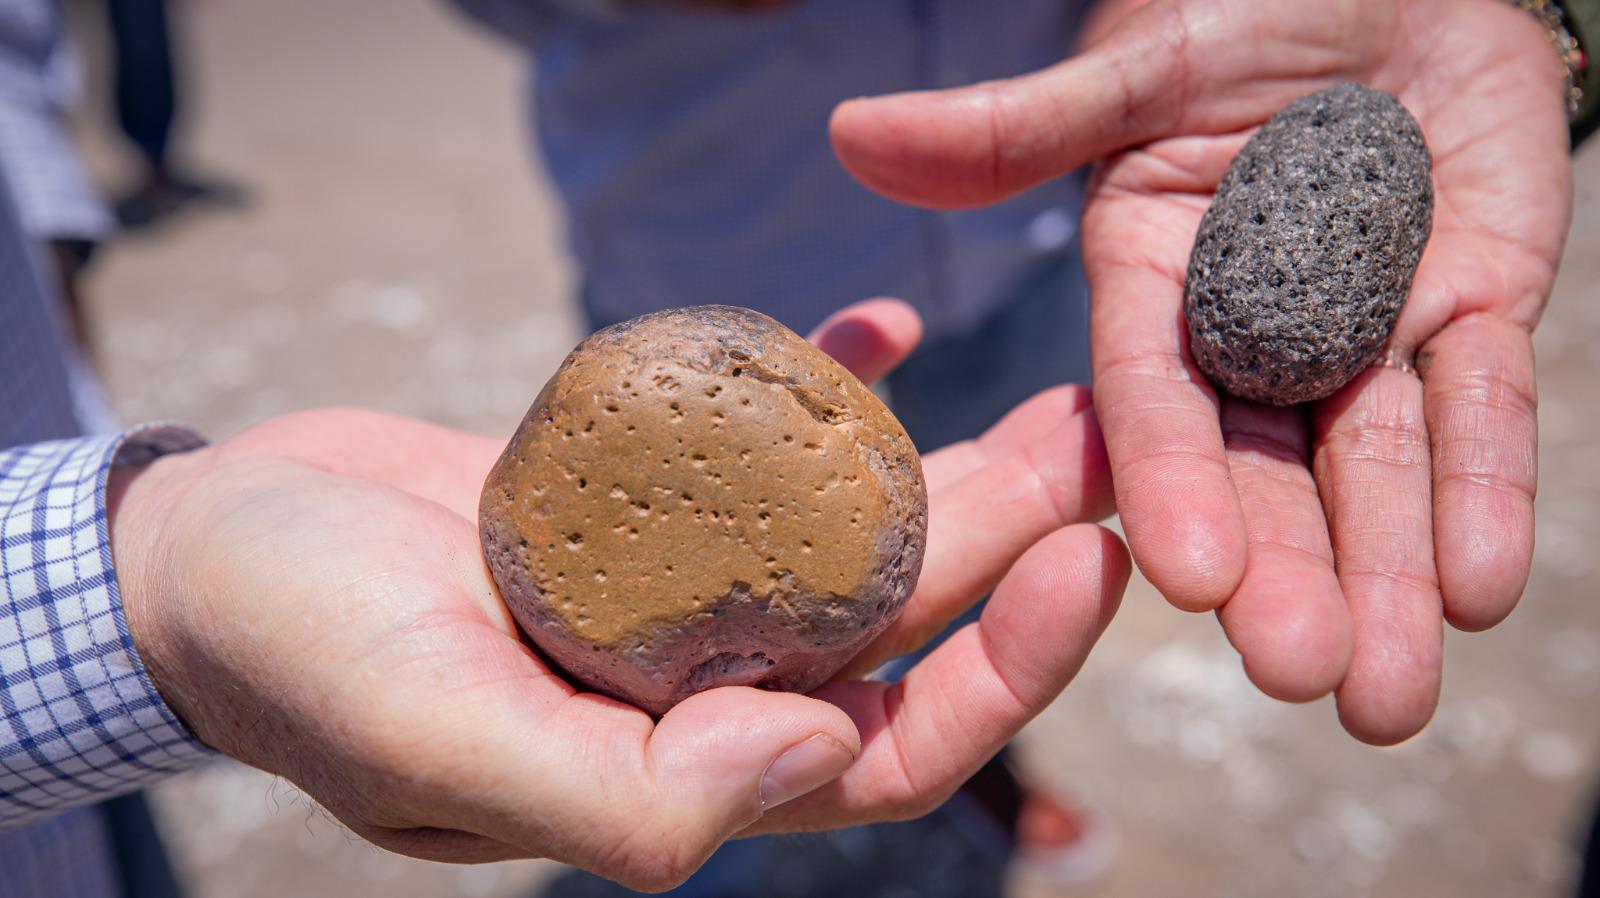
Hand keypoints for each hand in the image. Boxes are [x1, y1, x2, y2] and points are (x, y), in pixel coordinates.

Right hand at [110, 299, 1123, 888]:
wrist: (205, 550)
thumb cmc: (298, 652)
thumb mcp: (435, 737)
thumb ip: (624, 794)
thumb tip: (813, 764)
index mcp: (675, 771)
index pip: (885, 749)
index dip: (1004, 673)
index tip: (1086, 561)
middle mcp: (694, 684)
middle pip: (892, 622)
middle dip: (1010, 540)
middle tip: (1098, 438)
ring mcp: (672, 586)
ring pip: (848, 536)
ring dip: (952, 467)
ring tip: (1046, 396)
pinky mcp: (636, 496)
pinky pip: (755, 447)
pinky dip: (816, 390)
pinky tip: (877, 327)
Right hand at [828, 0, 1571, 743]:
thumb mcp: (1140, 66)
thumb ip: (1015, 129)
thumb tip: (851, 133)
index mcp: (1151, 282)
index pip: (1153, 400)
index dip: (1172, 484)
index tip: (1190, 578)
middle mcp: (1246, 332)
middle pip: (1264, 467)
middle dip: (1287, 573)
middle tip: (1306, 677)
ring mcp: (1359, 330)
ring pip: (1373, 467)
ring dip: (1387, 578)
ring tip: (1389, 696)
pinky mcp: (1468, 311)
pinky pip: (1481, 409)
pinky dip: (1483, 495)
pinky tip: (1478, 593)